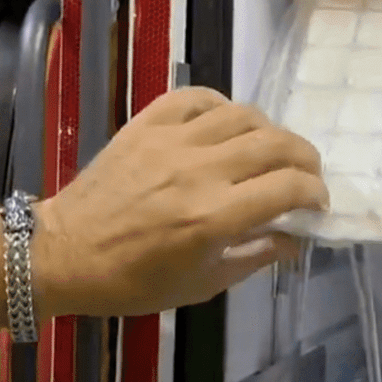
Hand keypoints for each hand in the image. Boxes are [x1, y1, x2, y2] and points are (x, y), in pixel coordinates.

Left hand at [34, 87, 328, 316]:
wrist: (64, 254)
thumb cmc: (133, 281)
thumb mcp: (202, 285)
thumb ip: (255, 256)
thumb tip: (296, 238)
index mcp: (214, 217)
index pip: (288, 187)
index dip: (315, 193)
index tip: (317, 204)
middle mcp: (199, 171)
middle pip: (276, 144)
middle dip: (305, 159)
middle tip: (306, 174)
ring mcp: (172, 141)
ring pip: (243, 114)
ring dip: (269, 130)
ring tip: (269, 150)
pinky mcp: (147, 124)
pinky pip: (196, 97)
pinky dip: (222, 105)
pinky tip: (226, 124)